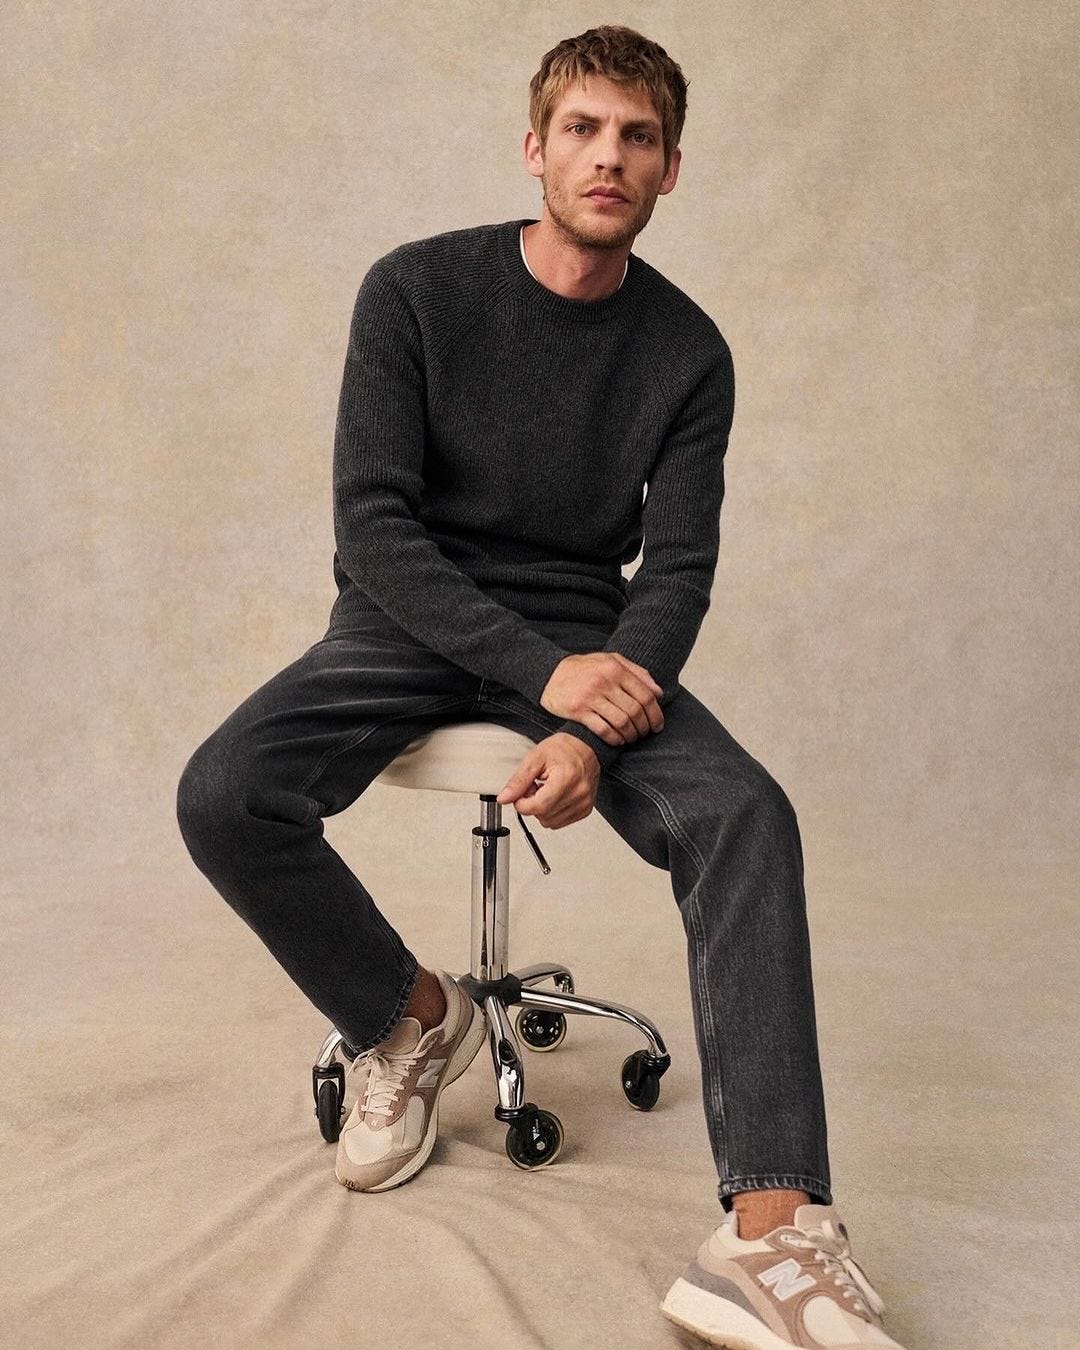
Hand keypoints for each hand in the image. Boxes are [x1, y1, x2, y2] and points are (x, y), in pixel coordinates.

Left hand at [495, 733, 599, 829]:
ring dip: (542, 809)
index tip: (520, 794)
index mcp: (566, 779)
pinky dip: (552, 812)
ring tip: (546, 790)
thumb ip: (518, 780)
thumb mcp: (535, 758)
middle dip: (532, 804)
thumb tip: (505, 798)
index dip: (522, 803)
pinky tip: (554, 796)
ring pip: (550, 823)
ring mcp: (583, 803)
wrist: (585, 746)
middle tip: (535, 786)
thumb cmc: (563, 749)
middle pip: (543, 816)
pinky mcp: (585, 810)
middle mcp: (578, 794)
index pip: (538, 807)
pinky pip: (560, 822)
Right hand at [540, 652, 664, 746]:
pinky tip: (618, 740)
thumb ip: (637, 672)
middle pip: (635, 711)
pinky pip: (603, 729)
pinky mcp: (578, 711)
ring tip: (631, 738)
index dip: (655, 714)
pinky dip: (614, 738)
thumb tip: (658, 693)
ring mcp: (590, 697)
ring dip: (631, 734)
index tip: (657, 725)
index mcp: (615, 668)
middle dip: (644, 727)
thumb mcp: (611, 660)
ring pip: (621, 722)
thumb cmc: (584, 668)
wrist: (550, 673)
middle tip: (645, 734)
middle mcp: (604, 682)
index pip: (645, 695)